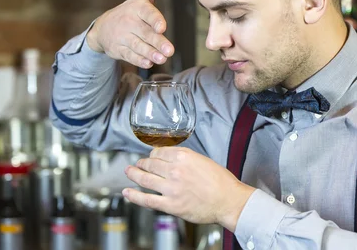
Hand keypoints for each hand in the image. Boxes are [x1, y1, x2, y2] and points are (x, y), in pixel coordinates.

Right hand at [86, 0, 173, 68]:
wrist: (104, 28)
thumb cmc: (132, 10)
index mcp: (137, 8)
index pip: (147, 13)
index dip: (154, 20)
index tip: (162, 26)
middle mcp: (129, 23)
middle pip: (145, 33)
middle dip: (157, 42)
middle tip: (170, 50)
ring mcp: (123, 38)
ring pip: (138, 46)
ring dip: (150, 53)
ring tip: (162, 58)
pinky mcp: (120, 50)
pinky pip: (130, 56)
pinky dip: (139, 60)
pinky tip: (149, 63)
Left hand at [123, 147, 255, 231]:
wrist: (228, 200)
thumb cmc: (221, 182)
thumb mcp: (204, 161)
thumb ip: (186, 160)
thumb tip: (172, 160)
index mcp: (184, 157)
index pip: (160, 152)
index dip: (152, 154)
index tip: (151, 156)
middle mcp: (175, 170)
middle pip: (151, 164)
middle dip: (142, 163)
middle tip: (138, 163)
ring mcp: (171, 188)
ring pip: (145, 179)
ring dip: (134, 174)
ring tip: (129, 172)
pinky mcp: (171, 205)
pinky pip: (147, 200)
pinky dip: (134, 196)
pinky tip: (127, 192)